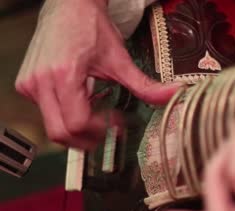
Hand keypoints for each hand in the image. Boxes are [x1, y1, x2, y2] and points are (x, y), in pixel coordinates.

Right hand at [15, 0, 179, 148]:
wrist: (69, 7)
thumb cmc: (90, 28)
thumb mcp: (120, 60)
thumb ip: (144, 85)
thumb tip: (172, 95)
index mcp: (63, 75)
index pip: (77, 123)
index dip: (100, 130)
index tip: (116, 124)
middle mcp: (40, 82)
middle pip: (60, 133)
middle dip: (87, 139)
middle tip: (107, 131)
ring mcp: (30, 84)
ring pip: (53, 126)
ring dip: (77, 127)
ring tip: (96, 112)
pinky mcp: (26, 85)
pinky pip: (46, 113)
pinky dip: (67, 115)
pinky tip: (82, 102)